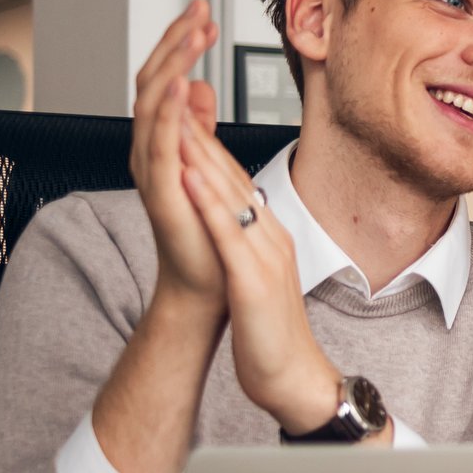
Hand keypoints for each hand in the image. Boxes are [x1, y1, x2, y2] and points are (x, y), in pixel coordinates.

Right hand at [131, 1, 226, 312]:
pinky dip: (167, 111)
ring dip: (172, 64)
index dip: (181, 45)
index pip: (164, 80)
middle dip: (175, 42)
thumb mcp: (207, 165)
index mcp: (164, 142)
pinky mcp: (162, 192)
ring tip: (191, 33)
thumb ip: (197, 127)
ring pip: (152, 105)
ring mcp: (153, 170)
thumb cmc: (208, 232)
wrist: (206, 286)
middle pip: (153, 82)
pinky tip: (178, 83)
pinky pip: (160, 144)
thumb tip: (196, 86)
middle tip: (199, 9)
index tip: (204, 14)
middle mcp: (151, 151)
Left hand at [175, 117, 343, 435]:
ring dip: (203, 155)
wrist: (295, 379)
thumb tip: (231, 223)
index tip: (183, 113)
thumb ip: (245, 246)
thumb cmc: (273, 336)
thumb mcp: (257, 278)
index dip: (207, 144)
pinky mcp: (253, 281)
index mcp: (270, 237)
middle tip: (177, 93)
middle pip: (232, 177)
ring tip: (178, 119)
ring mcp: (265, 257)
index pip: (235, 181)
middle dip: (202, 135)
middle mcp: (271, 237)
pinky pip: (228, 235)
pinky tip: (191, 178)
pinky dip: (208, 202)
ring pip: (230, 196)